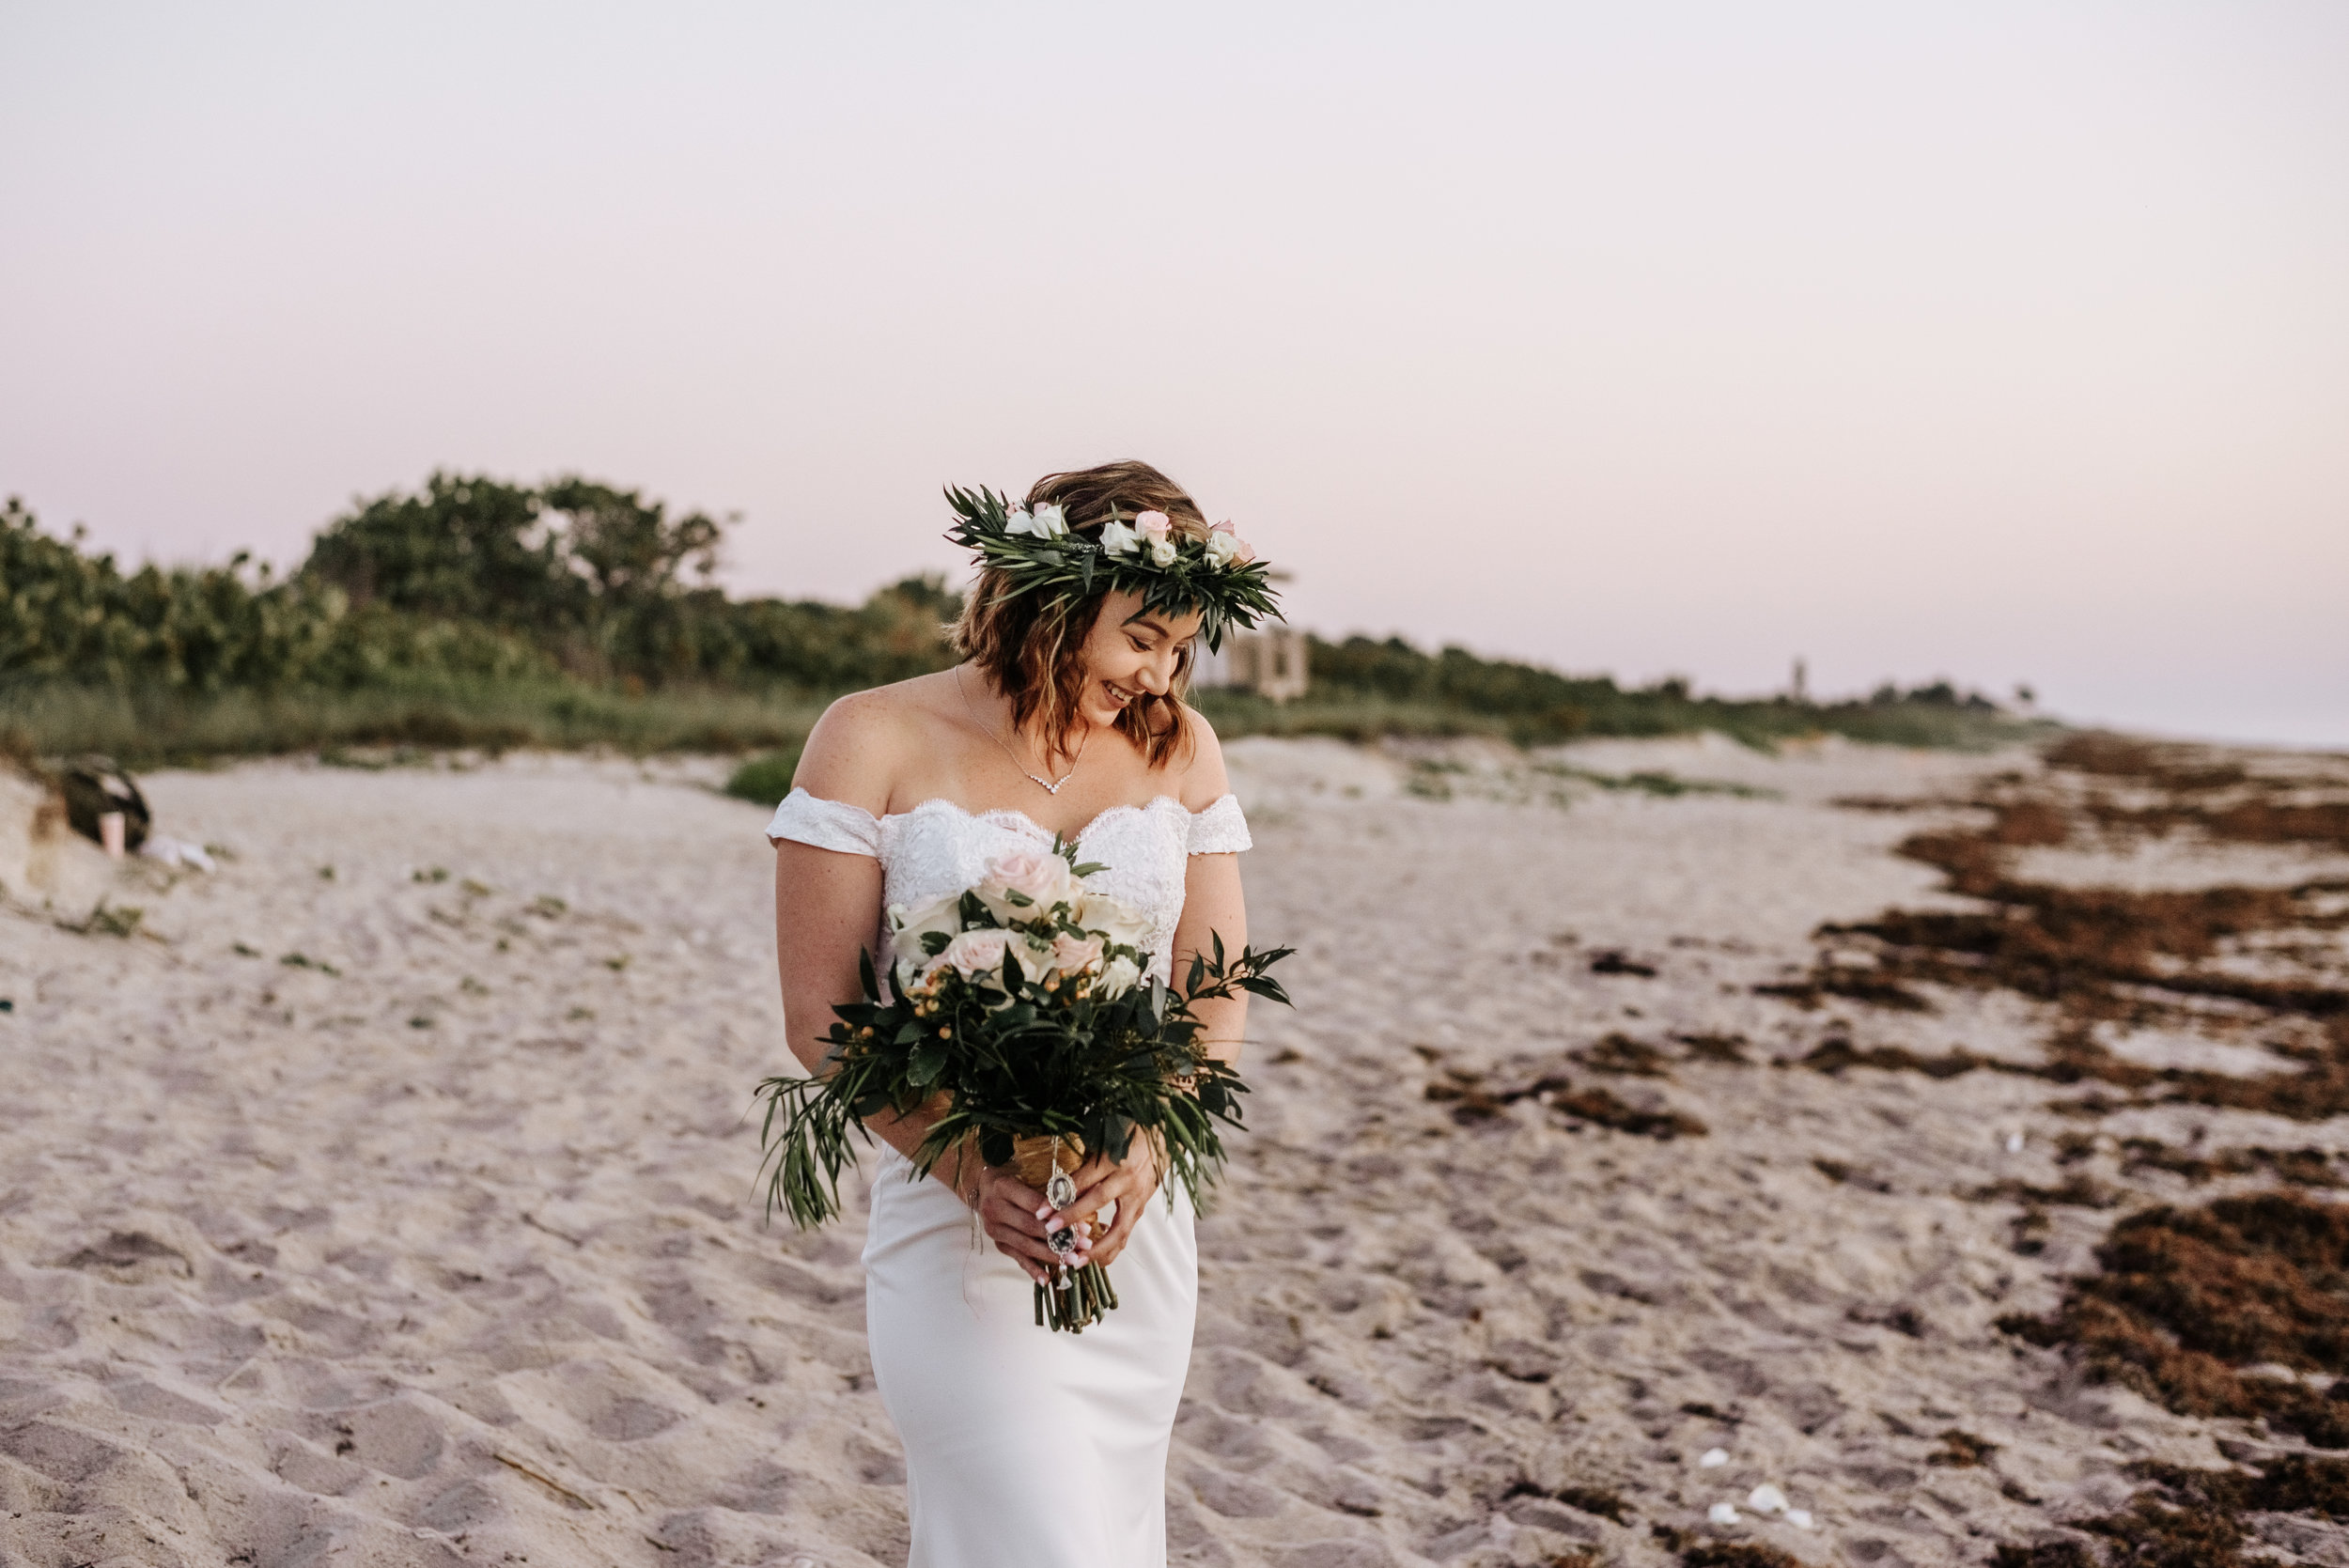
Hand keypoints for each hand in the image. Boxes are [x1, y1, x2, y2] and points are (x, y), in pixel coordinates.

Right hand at [959, 1164, 1096, 1283]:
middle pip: (1030, 1227)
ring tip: (1073, 1260)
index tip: (1083, 1225)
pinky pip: (1017, 1258)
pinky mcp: (998, 1243)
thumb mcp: (1026, 1173)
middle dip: (1060, 1238)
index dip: (1059, 1215)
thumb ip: (1047, 1189)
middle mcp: (994, 1209)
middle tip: (1084, 1245)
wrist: (983, 1187)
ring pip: (1025, 1245)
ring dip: (1051, 1255)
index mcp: (1003, 1187)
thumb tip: (1078, 1205)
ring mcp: (994, 1229)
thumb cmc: (1013, 1176)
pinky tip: (1046, 1279)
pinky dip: (1032, 1269)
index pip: (1034, 1203)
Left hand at [1062, 1135, 1161, 1269]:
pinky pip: (1127, 1232)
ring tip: (1077, 1261)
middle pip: (1098, 1201)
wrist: (1160, 1138)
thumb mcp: (1102, 1143)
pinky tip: (1098, 1259)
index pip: (1083, 1180)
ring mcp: (1138, 1196)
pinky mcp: (1142, 1207)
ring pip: (1119, 1228)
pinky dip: (1112, 1248)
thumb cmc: (1127, 1135)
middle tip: (1051, 1232)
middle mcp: (1128, 1178)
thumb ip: (1083, 1167)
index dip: (1061, 1197)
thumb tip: (1058, 1190)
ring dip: (1098, 1248)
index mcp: (1114, 1159)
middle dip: (1073, 1218)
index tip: (1041, 1212)